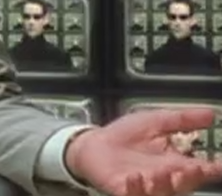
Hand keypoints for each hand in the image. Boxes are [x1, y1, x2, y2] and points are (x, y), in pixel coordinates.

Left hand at [65, 108, 221, 195]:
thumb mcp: (156, 121)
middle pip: (184, 185)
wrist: (93, 143)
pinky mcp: (122, 189)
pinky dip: (135, 188)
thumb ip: (182, 120)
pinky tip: (135, 177)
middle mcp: (163, 177)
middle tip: (196, 167)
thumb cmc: (126, 135)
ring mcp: (144, 185)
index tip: (220, 163)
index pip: (200, 170)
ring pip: (162, 192)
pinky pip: (132, 194)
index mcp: (175, 163)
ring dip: (165, 184)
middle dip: (191, 178)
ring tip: (163, 171)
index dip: (214, 168)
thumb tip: (212, 114)